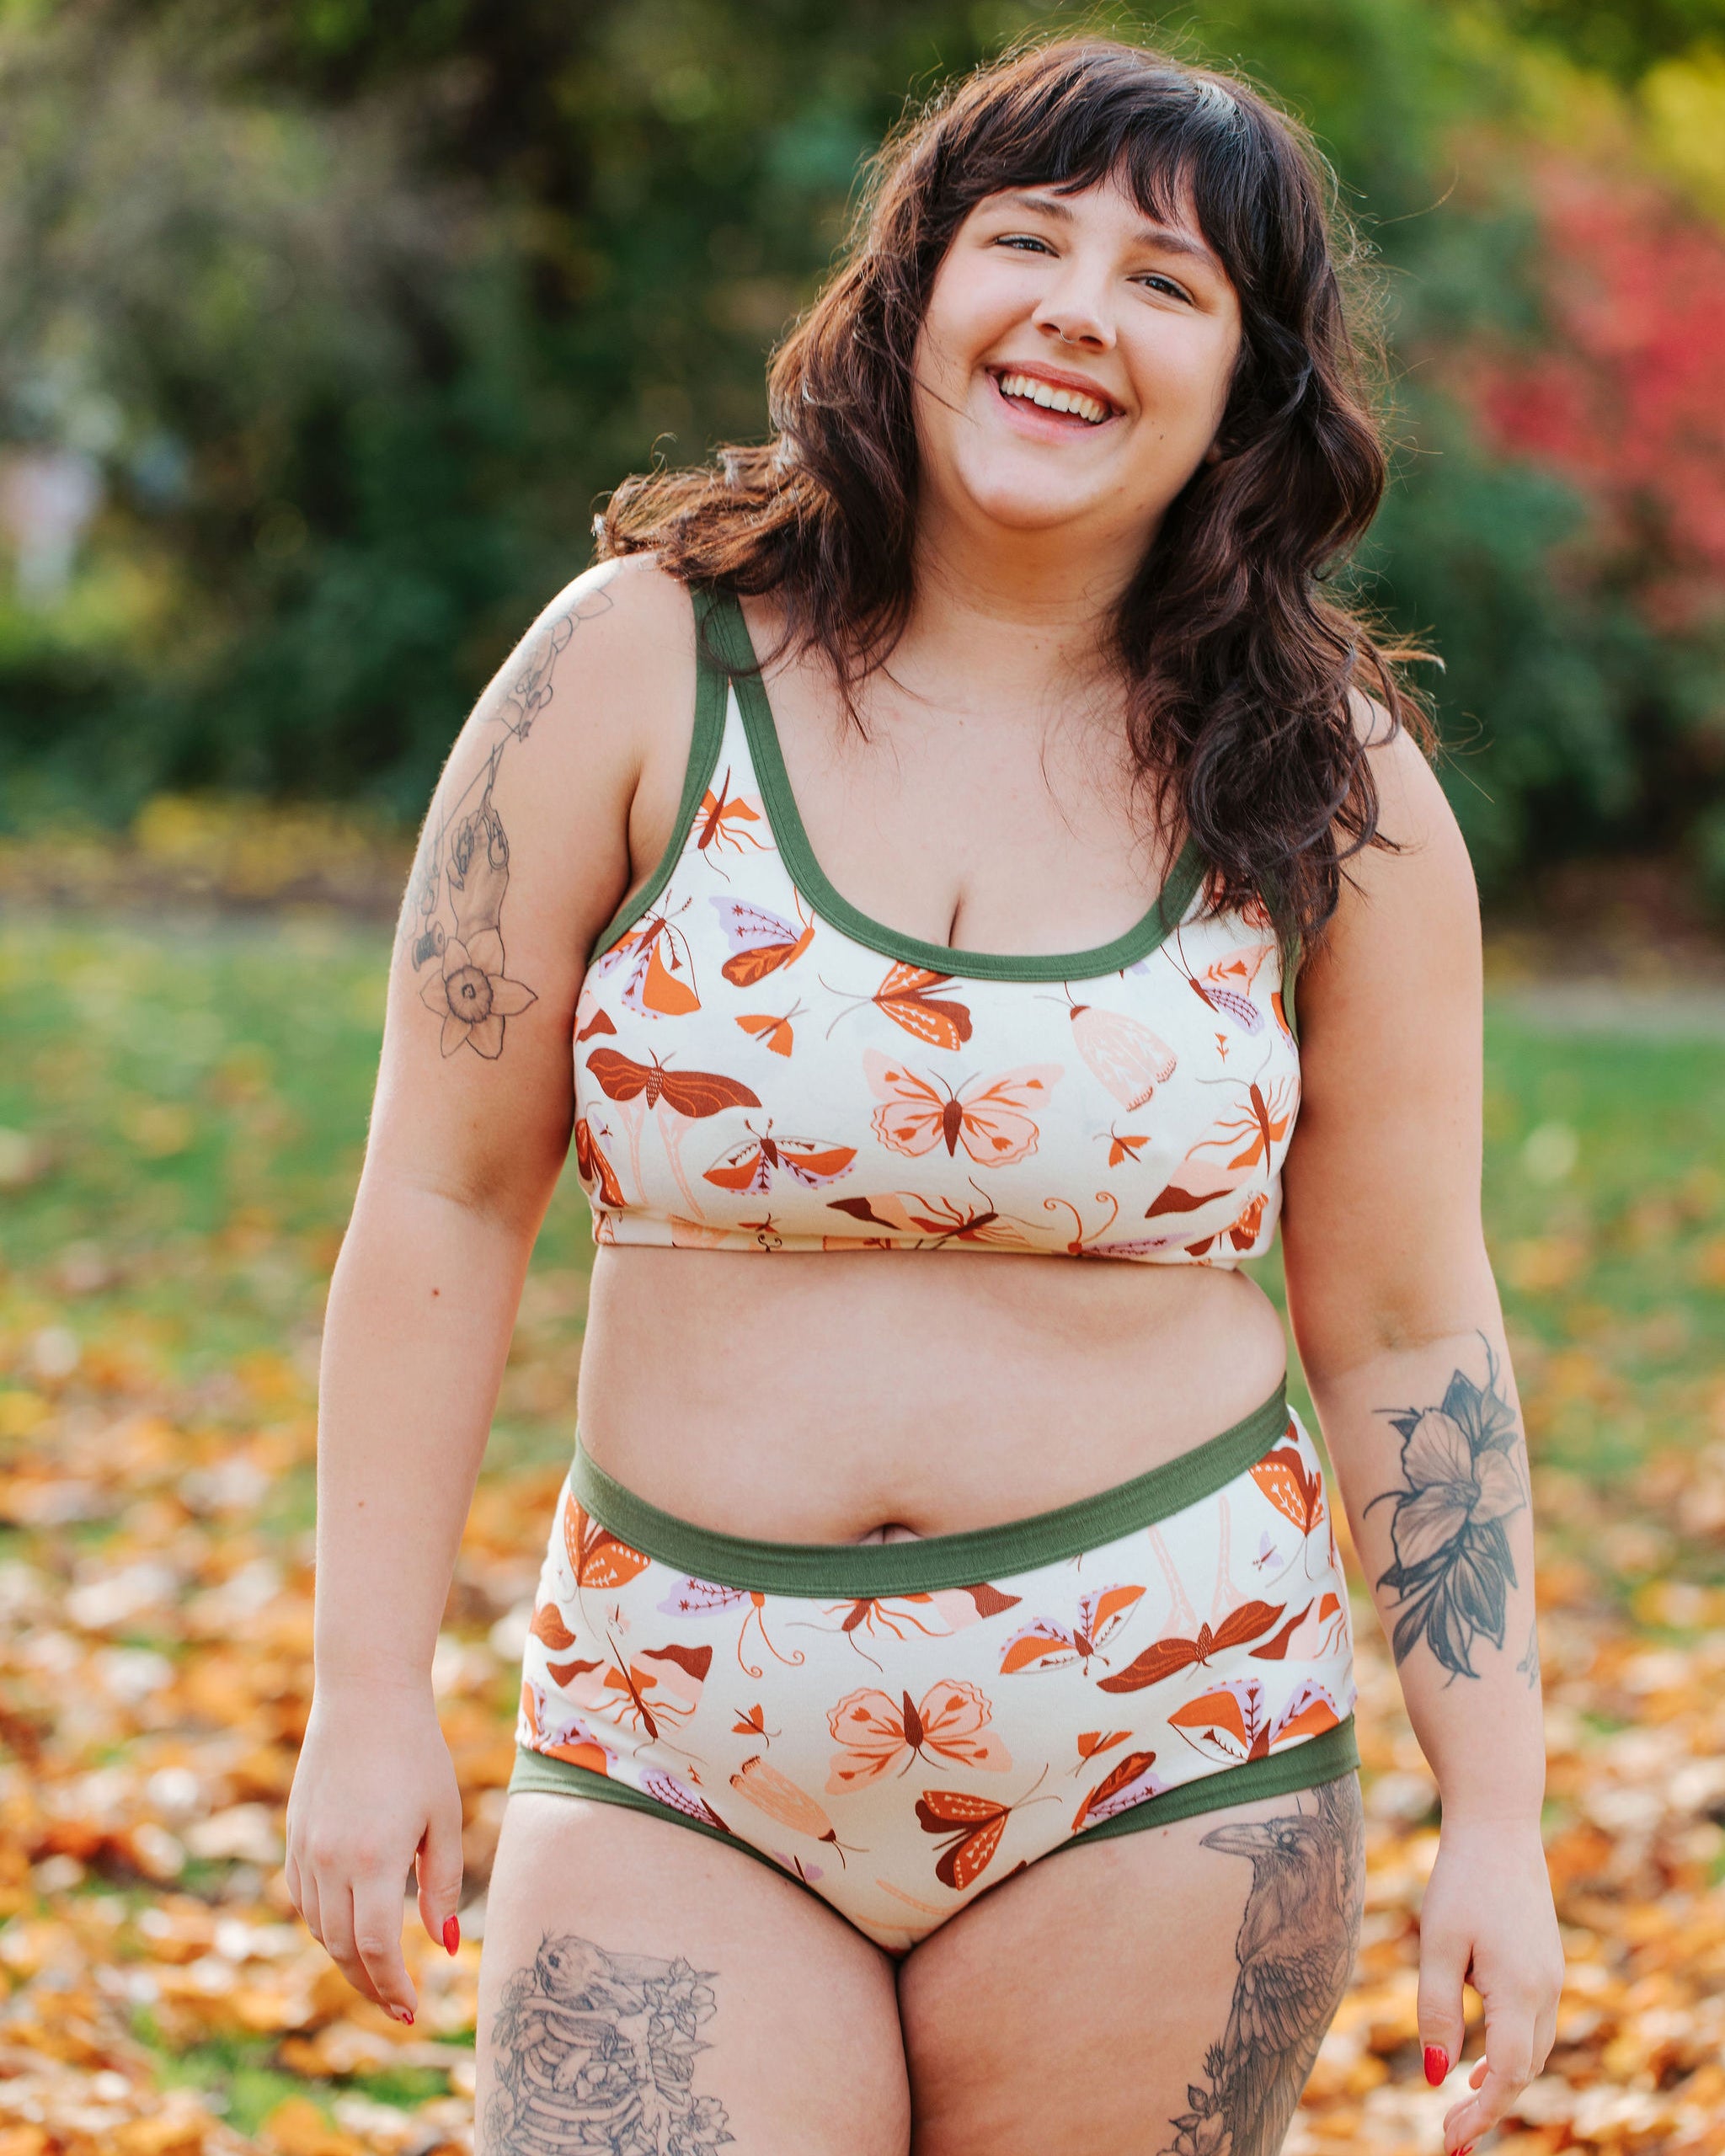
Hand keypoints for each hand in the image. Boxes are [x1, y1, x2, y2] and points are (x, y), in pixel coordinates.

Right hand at [285, 1681, 464, 2018]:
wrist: (366, 1697)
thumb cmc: (417, 1754)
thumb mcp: (442, 1818)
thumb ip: (440, 1885)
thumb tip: (444, 1947)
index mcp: (374, 1860)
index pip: (376, 1948)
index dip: (392, 1986)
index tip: (411, 2009)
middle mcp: (331, 1862)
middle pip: (342, 1949)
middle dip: (370, 1984)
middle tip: (398, 2006)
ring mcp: (306, 1850)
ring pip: (318, 1929)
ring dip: (345, 1959)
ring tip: (378, 1975)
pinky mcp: (294, 1836)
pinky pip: (303, 1899)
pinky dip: (323, 1924)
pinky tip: (348, 1929)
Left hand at [1417, 1813, 1563, 2151]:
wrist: (1498, 1824)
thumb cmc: (1462, 1880)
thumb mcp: (1438, 1943)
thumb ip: (1437, 2009)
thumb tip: (1438, 2075)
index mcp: (1521, 1989)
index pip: (1507, 2074)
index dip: (1482, 2113)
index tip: (1450, 2141)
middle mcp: (1546, 1989)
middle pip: (1524, 2069)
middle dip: (1490, 2107)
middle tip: (1450, 2135)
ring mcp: (1550, 1974)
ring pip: (1532, 2049)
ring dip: (1500, 2080)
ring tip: (1461, 2105)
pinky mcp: (1544, 1961)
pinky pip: (1533, 2023)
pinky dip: (1509, 2050)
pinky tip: (1479, 2057)